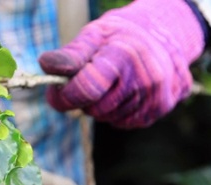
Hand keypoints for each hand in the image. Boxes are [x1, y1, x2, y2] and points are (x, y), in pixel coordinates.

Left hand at [38, 0, 204, 127]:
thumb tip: (46, 64)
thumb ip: (71, 54)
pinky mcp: (158, 109)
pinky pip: (122, 122)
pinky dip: (115, 112)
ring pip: (107, 118)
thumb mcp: (95, 35)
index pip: (87, 89)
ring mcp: (154, 96)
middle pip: (94, 108)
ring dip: (99, 106)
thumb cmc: (121, 36)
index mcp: (124, 56)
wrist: (165, 35)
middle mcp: (143, 78)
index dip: (65, 95)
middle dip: (82, 100)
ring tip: (109, 83)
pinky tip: (122, 92)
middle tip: (88, 81)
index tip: (57, 91)